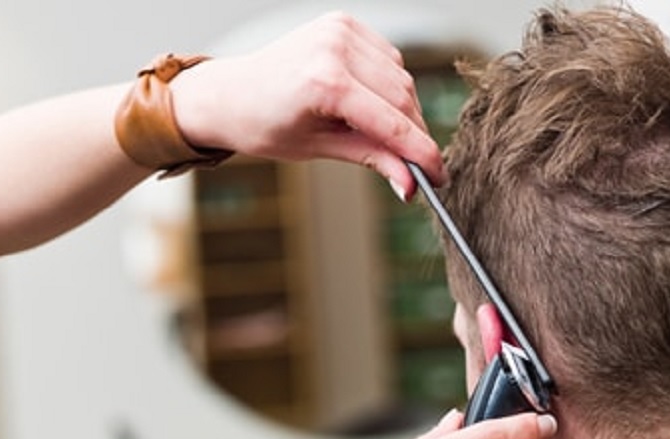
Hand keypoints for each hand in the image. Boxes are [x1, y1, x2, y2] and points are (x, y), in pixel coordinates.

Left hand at [171, 11, 446, 197]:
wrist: (231, 93)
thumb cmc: (266, 125)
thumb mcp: (320, 149)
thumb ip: (372, 160)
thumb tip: (410, 184)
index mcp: (324, 83)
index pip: (392, 124)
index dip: (422, 155)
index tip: (439, 178)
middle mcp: (335, 48)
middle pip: (404, 99)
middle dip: (415, 136)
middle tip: (418, 168)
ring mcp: (340, 30)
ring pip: (401, 79)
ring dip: (404, 112)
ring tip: (383, 136)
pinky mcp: (344, 23)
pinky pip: (388, 60)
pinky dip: (390, 86)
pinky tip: (372, 103)